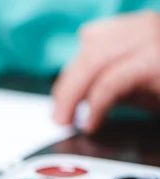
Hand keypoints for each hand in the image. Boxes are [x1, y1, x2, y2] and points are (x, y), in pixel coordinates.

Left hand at [53, 11, 159, 132]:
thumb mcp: (145, 84)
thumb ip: (115, 82)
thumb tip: (79, 98)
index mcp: (142, 27)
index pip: (93, 41)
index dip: (72, 72)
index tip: (62, 100)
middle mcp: (147, 26)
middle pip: (90, 50)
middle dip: (67, 86)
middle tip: (59, 117)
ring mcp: (154, 38)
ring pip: (94, 61)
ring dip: (73, 94)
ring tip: (68, 120)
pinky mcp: (155, 62)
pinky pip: (112, 82)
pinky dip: (95, 105)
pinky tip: (92, 123)